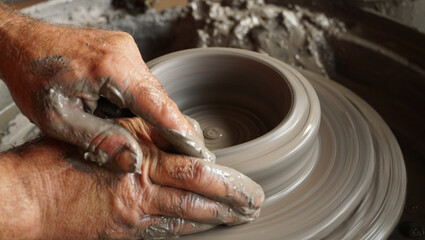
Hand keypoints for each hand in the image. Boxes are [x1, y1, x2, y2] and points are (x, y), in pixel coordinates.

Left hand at [0, 7, 213, 172]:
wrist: (19, 42)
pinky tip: (139, 120)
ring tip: (165, 143)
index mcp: (111, 68)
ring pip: (153, 91)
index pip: (160, 106)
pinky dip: (144, 103)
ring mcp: (126, 50)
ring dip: (157, 116)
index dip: (182, 133)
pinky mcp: (122, 52)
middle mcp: (125, 54)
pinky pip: (142, 82)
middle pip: (161, 99)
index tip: (200, 152)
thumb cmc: (32, 75)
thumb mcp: (58, 117)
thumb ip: (99, 139)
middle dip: (174, 128)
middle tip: (189, 154)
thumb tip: (133, 160)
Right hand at [0, 117, 263, 238]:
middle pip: (199, 200)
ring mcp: (134, 218)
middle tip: (256, 204)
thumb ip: (144, 136)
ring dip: (215, 220)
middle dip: (232, 203)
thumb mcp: (105, 134)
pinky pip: (163, 232)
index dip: (227, 181)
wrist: (26, 200)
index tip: (245, 183)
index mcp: (140, 165)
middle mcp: (142, 194)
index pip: (197, 172)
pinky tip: (199, 228)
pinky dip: (185, 229)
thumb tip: (181, 135)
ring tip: (238, 218)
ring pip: (186, 220)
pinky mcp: (123, 233)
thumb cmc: (57, 161)